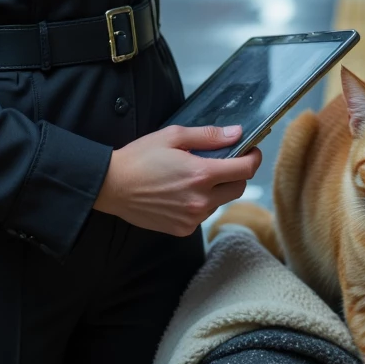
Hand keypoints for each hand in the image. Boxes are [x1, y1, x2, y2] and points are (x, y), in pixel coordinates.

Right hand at [93, 124, 262, 236]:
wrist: (111, 186)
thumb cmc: (139, 158)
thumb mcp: (173, 136)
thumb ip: (209, 136)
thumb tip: (236, 133)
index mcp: (201, 174)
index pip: (245, 169)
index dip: (253, 158)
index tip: (251, 151)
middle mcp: (201, 200)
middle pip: (239, 188)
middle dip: (237, 173)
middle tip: (224, 161)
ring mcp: (192, 218)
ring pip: (220, 202)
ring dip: (217, 189)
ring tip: (194, 176)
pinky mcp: (182, 229)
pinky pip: (203, 215)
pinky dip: (201, 203)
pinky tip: (182, 192)